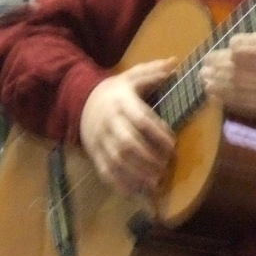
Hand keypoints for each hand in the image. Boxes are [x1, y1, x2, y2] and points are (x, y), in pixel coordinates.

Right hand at [79, 58, 176, 196]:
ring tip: (156, 182)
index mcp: (121, 103)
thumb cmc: (114, 90)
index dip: (158, 133)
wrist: (80, 100)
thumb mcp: (132, 77)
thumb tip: (175, 63)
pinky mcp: (94, 154)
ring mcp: (100, 140)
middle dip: (149, 158)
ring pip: (116, 161)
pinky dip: (121, 184)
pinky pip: (105, 172)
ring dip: (137, 174)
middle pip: (128, 144)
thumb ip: (153, 72)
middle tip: (165, 165)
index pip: (140, 119)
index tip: (172, 144)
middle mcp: (110, 123)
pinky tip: (137, 192)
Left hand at [200, 30, 255, 128]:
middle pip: (232, 66)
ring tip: (204, 82)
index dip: (229, 49)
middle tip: (203, 67)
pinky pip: (242, 103)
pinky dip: (226, 100)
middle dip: (215, 66)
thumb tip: (253, 37)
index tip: (224, 51)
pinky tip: (215, 97)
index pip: (240, 46)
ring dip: (216, 83)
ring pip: (233, 85)